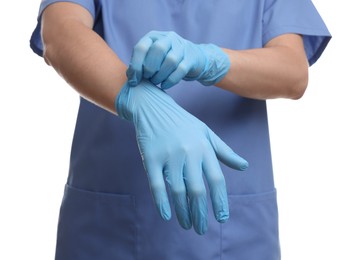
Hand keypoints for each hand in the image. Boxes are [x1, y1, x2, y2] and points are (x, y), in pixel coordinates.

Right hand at [115, 80, 247, 234]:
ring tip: (187, 225)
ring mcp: (169, 155)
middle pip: (198, 190)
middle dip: (201, 213)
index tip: (222, 218)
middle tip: (202, 230)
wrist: (154, 108)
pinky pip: (157, 184)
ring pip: (178, 191)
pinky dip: (162, 202)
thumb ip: (225, 152)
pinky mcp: (151, 157)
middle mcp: (189, 152)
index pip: (217, 179)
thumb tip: (245, 166)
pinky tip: (167, 216)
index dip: (220, 200)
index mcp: (204, 148)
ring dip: (183, 212)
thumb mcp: (207, 133)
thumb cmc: (183, 123)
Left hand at [126, 31, 229, 88]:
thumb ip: (141, 64)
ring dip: (160, 75)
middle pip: (157, 50)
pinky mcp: (191, 58)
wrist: (193, 59)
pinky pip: (180, 70)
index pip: (141, 47)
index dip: (136, 65)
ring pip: (170, 60)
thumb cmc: (166, 61)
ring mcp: (181, 47)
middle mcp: (168, 38)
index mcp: (154, 37)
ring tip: (156, 82)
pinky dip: (170, 80)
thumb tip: (131, 77)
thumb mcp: (152, 58)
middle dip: (150, 68)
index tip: (134, 81)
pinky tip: (164, 85)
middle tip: (148, 79)